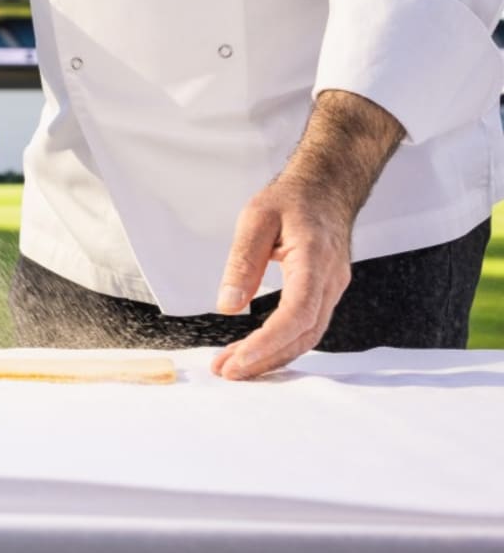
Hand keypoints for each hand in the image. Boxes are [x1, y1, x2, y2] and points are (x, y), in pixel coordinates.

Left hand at [209, 177, 353, 379]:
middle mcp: (330, 281)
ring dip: (273, 356)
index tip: (238, 359)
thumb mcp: (256, 218)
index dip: (269, 342)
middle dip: (265, 358)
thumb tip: (228, 305)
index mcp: (314, 260)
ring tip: (235, 366)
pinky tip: (258, 351)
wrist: (326, 189)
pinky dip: (283, 345)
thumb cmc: (291, 199)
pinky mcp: (326, 294)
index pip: (297, 313)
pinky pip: (308, 328)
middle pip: (303, 334)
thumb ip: (242, 261)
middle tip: (226, 371)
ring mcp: (333, 290)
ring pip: (308, 337)